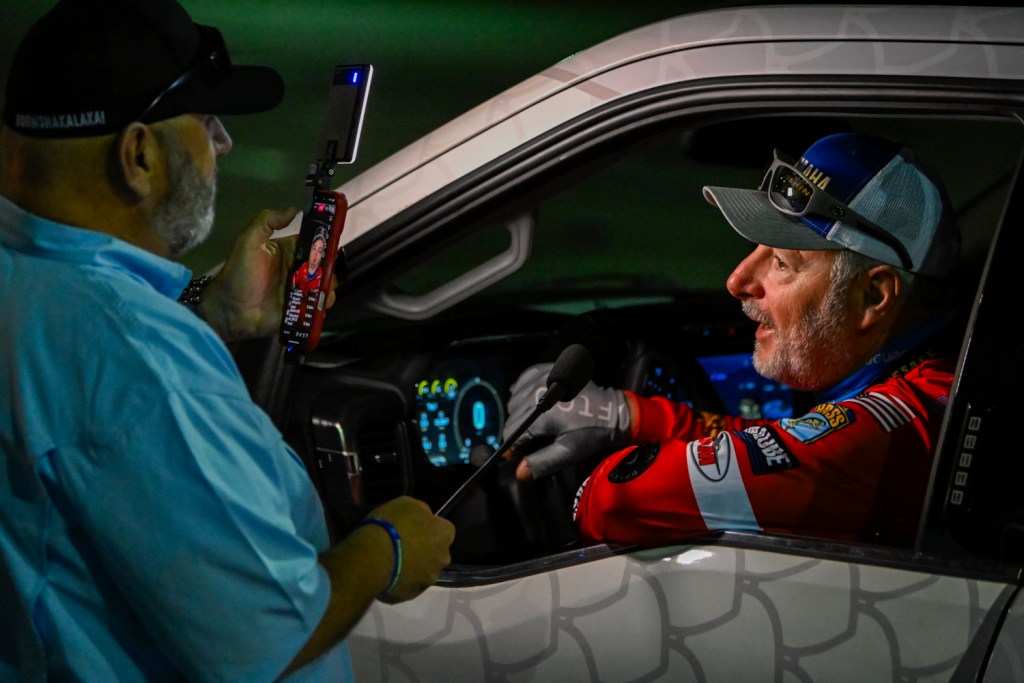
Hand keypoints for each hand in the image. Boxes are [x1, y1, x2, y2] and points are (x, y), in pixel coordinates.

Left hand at [201, 207, 337, 341]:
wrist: (231, 309)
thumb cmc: (239, 273)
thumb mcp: (249, 241)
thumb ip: (267, 221)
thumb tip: (295, 208)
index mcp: (289, 250)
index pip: (313, 242)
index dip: (324, 240)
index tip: (333, 241)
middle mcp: (298, 269)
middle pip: (324, 264)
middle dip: (330, 266)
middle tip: (327, 270)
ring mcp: (301, 290)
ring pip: (326, 285)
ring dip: (329, 286)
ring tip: (322, 288)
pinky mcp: (301, 308)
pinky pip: (319, 305)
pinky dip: (323, 304)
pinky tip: (318, 302)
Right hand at [365, 497, 454, 603]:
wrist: (372, 557)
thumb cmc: (391, 524)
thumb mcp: (407, 504)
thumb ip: (421, 512)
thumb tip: (424, 518)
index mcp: (444, 534)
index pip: (444, 529)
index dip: (428, 528)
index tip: (413, 528)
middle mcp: (443, 559)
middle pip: (436, 553)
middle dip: (423, 550)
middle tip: (402, 545)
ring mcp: (428, 580)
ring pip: (423, 571)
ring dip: (412, 567)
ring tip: (391, 562)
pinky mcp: (412, 595)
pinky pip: (408, 586)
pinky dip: (400, 581)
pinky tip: (386, 575)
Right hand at [504, 363, 632, 480]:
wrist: (611, 410)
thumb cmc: (590, 433)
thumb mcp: (568, 453)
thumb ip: (541, 462)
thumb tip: (519, 472)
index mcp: (543, 414)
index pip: (513, 433)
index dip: (513, 447)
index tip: (519, 455)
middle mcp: (537, 393)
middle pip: (512, 417)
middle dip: (518, 432)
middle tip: (533, 440)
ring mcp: (540, 379)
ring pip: (514, 401)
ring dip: (520, 414)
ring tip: (536, 422)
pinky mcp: (544, 370)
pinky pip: (521, 384)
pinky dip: (523, 395)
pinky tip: (534, 403)